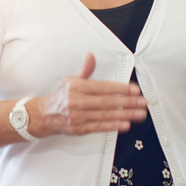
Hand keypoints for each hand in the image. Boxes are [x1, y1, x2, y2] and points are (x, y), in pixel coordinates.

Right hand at [29, 52, 147, 136]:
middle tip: (142, 102)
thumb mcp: (69, 79)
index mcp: (77, 87)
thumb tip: (91, 56)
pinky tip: (125, 124)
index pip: (103, 87)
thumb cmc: (58, 97)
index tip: (134, 90)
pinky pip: (99, 127)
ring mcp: (79, 116)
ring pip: (106, 115)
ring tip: (139, 114)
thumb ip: (84, 70)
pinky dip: (113, 126)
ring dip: (125, 115)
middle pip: (107, 102)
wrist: (42, 115)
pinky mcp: (80, 128)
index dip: (121, 89)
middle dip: (128, 102)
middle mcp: (78, 102)